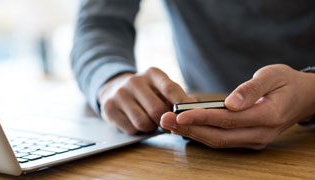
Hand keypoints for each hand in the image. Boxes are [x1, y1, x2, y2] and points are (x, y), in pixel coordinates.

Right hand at [98, 67, 197, 133]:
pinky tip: (135, 121)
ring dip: (150, 127)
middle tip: (166, 123)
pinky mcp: (109, 107)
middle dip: (165, 121)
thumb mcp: (161, 87)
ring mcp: (120, 94)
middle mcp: (134, 81)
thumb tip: (197, 106)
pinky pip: (131, 128)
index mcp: (152, 73)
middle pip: (157, 110)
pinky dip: (137, 130)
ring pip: (143, 122)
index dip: (182, 104)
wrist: (114, 87)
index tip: (191, 116)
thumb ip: (179, 96)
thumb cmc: (146, 91)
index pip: (170, 88)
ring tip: (150, 121)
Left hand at [161, 64, 314, 148]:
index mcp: (268, 116)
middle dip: (189, 129)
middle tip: (164, 119)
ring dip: (192, 133)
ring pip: (218, 141)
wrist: (302, 97)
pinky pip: (222, 140)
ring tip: (169, 123)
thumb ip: (252, 89)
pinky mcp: (249, 140)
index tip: (179, 113)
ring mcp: (255, 140)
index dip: (202, 117)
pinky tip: (185, 127)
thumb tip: (230, 103)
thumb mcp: (273, 76)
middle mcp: (261, 133)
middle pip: (218, 136)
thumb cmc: (286, 83)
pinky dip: (201, 134)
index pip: (228, 120)